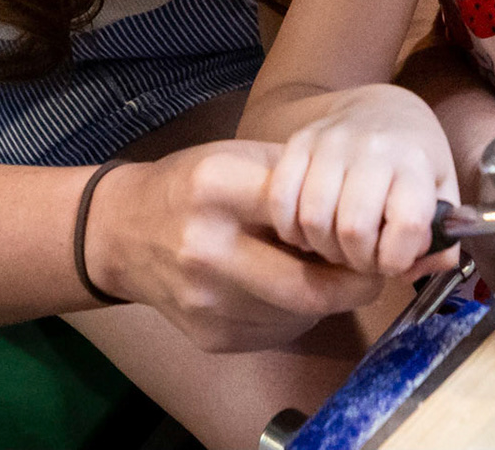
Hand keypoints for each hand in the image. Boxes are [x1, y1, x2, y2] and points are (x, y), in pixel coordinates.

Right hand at [87, 140, 384, 352]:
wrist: (120, 233)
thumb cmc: (191, 186)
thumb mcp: (237, 157)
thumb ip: (298, 176)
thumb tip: (367, 203)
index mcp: (218, 190)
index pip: (307, 216)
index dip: (350, 229)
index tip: (375, 231)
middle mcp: (206, 250)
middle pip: (310, 288)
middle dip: (353, 284)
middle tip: (371, 271)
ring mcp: (205, 301)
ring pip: (299, 315)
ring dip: (323, 298)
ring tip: (319, 271)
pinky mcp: (208, 337)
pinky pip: (276, 333)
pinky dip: (293, 314)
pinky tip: (279, 288)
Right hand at [265, 85, 460, 275]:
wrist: (382, 109)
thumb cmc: (414, 159)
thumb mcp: (443, 192)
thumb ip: (441, 240)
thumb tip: (410, 271)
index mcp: (415, 161)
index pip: (408, 223)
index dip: (398, 258)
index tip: (394, 261)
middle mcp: (373, 147)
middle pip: (354, 229)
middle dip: (358, 260)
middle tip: (363, 258)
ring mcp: (332, 142)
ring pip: (314, 218)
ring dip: (323, 248)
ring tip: (337, 245)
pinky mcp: (299, 141)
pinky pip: (280, 198)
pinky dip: (289, 228)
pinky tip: (306, 232)